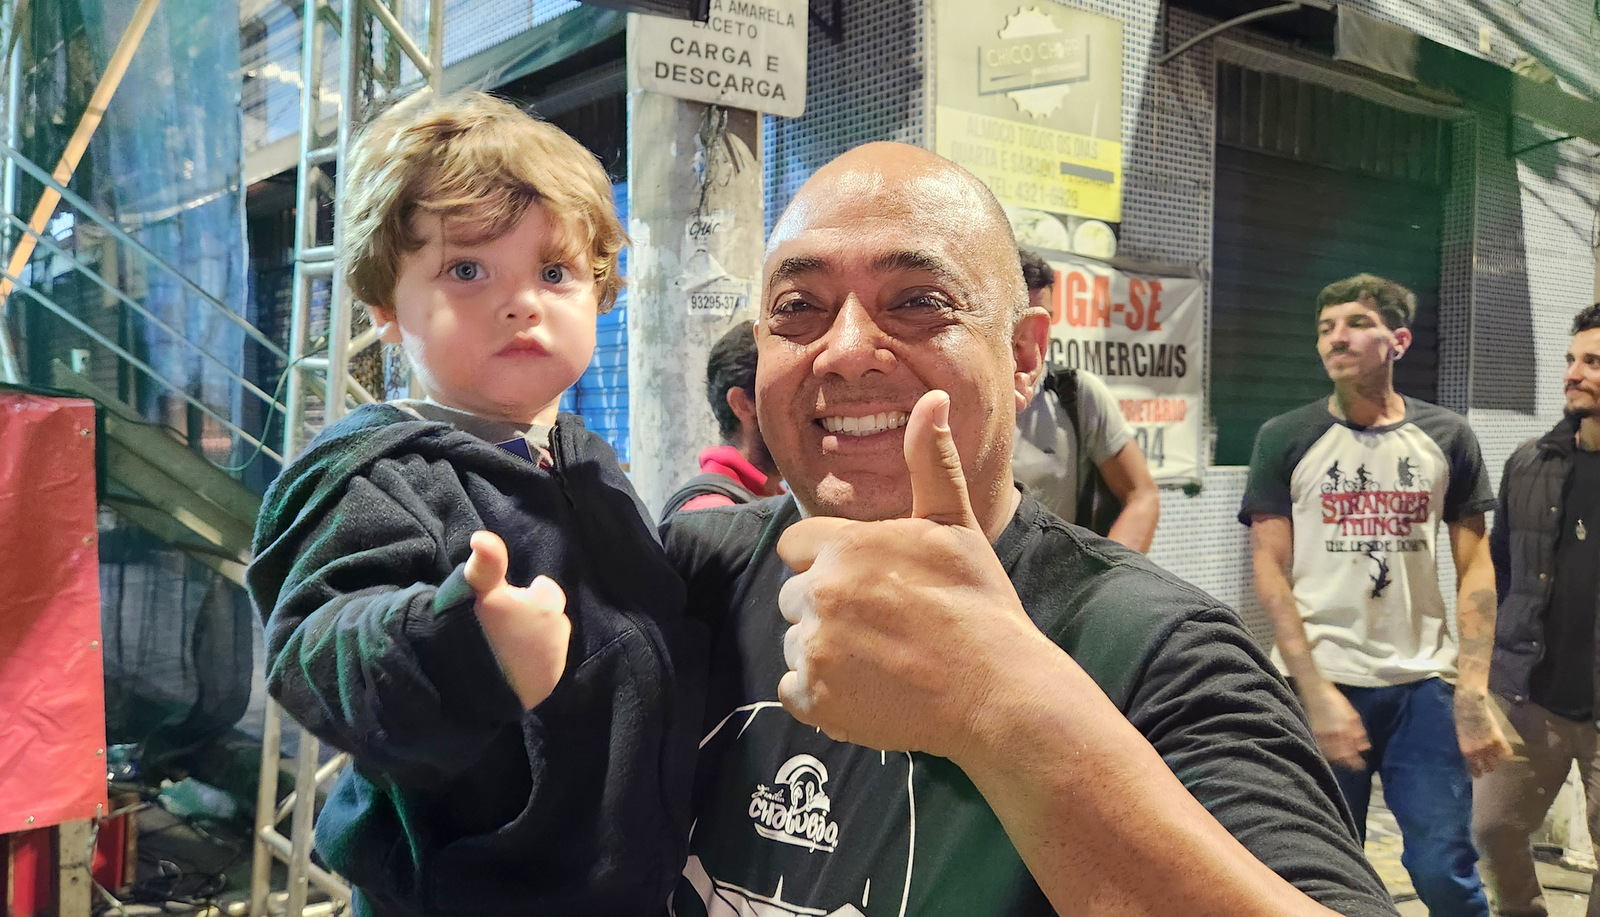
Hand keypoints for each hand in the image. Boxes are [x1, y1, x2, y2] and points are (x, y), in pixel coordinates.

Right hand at [462, 531, 570, 709]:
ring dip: (533, 640)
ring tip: (503, 646)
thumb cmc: (475, 629)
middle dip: (531, 616)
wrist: (474, 686)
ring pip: (549, 640)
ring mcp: (556, 658)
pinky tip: (510, 666)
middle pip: (549, 614)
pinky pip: (544, 666)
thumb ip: (487, 562)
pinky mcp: (549, 683)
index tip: (504, 603)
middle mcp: (559, 628)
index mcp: (546, 601)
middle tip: (500, 625)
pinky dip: (532, 664)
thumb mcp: (477, 590)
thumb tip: (482, 537)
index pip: (545, 588)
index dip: (524, 594)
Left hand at [775, 390, 1051, 759]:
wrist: (998, 691)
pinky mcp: (815, 700)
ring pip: (796, 642)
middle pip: (795, 596)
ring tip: (882, 658)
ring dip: (826, 651)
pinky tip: (868, 690)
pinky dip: (822, 696)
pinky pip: (793, 691)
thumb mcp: (957, 526)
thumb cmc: (980, 605)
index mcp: (845, 546)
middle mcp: (820, 594)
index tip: (872, 581)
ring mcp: (815, 650)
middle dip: (828, 607)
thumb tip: (931, 399)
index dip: (831, 561)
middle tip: (884, 623)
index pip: (797, 546)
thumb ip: (931, 463)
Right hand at [1303, 684, 1369, 770]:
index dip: (1356, 760)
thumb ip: (1358, 731)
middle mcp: (1331, 733)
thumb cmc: (1335, 699)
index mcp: (1342, 728)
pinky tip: (1333, 753)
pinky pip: (1322, 747)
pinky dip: (1328, 752)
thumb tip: (1364, 746)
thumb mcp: (1351, 714)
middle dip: (1349, 761)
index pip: (1350, 750)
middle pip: (1340, 754)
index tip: (1362, 766)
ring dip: (1339, 758)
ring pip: (1331, 752)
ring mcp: (1321, 734)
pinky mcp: (1313, 732)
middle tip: (1356, 766)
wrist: (1315, 690)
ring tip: (1345, 761)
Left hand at [1455, 689, 1511, 777]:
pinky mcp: (1499, 739)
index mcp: (1466, 751)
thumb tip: (1471, 756)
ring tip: (1497, 760)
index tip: (1479, 775)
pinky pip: (1507, 753)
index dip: (1478, 773)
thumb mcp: (1460, 736)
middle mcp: (1478, 752)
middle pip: (1487, 768)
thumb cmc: (1461, 718)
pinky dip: (1507, 754)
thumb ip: (1467, 747)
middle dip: (1488, 767)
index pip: (1474, 769)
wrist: (1470, 705)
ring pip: (1498, 762)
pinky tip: (1506, 753)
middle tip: (1489, 765)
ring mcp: (1489, 747)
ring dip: (1497, 762)